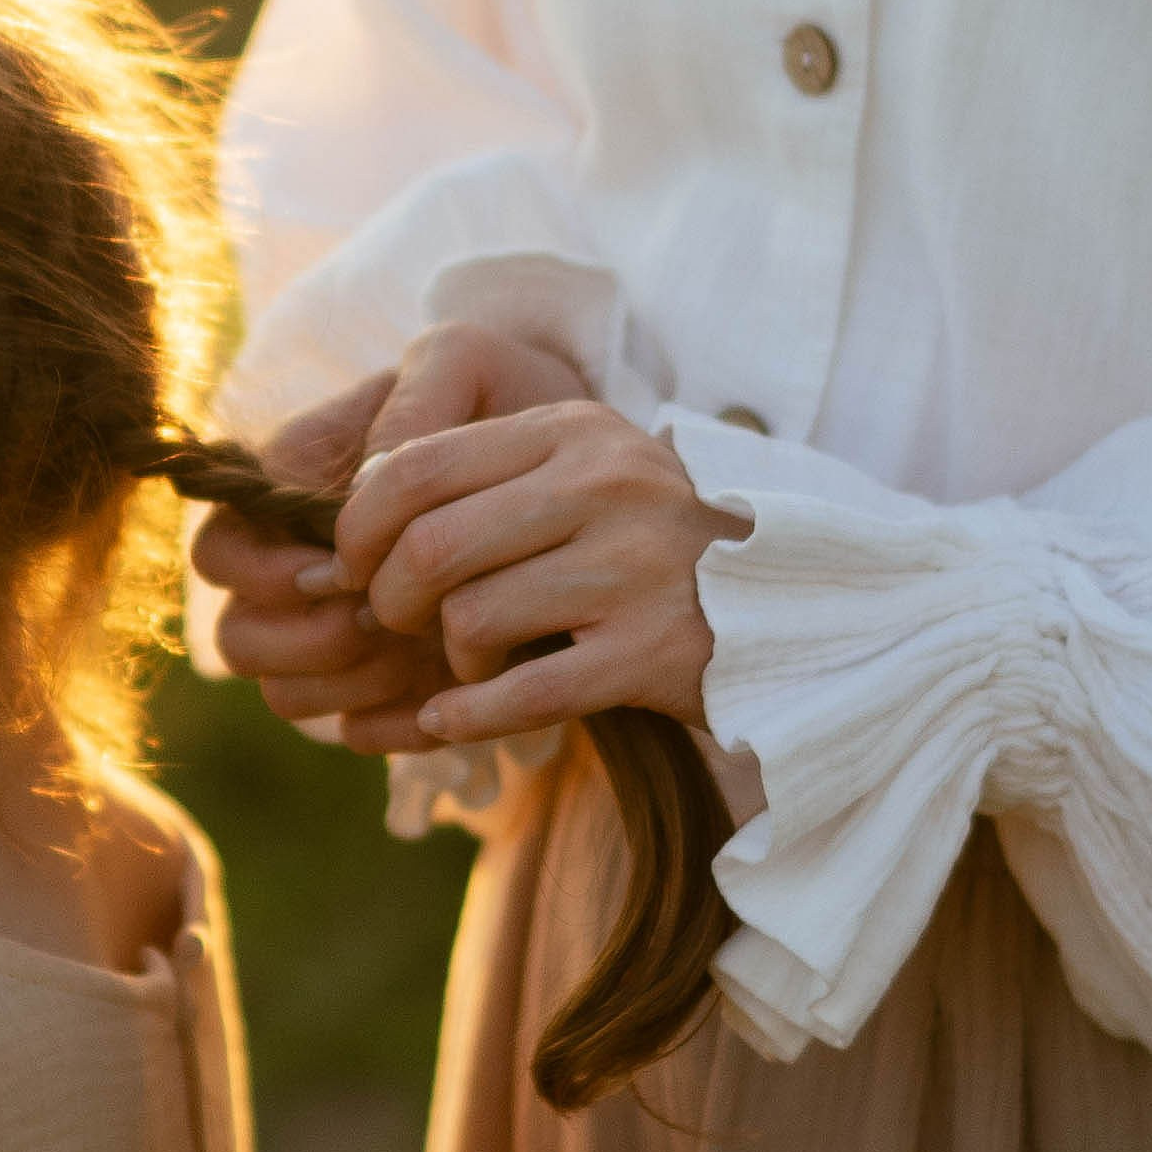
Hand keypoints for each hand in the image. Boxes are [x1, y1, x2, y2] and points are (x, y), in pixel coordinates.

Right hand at [198, 325, 590, 753]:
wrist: (576, 456)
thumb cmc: (507, 394)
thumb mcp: (469, 363)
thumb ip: (416, 400)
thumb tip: (369, 478)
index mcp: (294, 488)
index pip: (220, 550)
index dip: (265, 573)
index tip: (340, 566)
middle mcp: (301, 565)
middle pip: (238, 638)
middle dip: (305, 640)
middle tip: (383, 618)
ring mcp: (342, 626)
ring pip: (285, 693)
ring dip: (346, 686)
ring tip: (419, 652)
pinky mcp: (392, 675)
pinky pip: (357, 731)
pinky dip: (393, 726)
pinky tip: (446, 699)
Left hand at [316, 400, 748, 745]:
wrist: (802, 602)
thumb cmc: (659, 543)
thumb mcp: (586, 475)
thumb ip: (483, 482)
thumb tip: (350, 526)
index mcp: (574, 431)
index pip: (416, 465)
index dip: (358, 526)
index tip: (353, 566)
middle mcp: (605, 486)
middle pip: (430, 545)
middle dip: (388, 599)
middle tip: (397, 625)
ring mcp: (635, 568)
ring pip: (470, 618)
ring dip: (448, 659)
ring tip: (470, 664)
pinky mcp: (656, 651)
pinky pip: (526, 691)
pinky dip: (469, 715)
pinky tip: (451, 719)